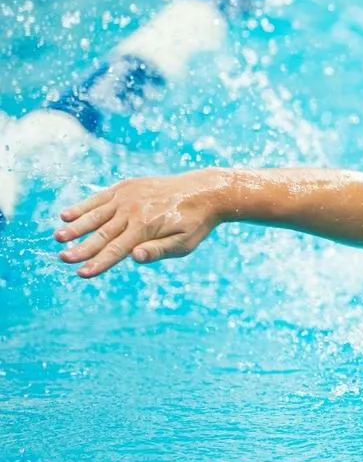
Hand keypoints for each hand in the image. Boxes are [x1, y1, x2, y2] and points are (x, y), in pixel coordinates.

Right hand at [54, 170, 233, 277]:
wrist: (205, 191)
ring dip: (76, 227)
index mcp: (146, 227)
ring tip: (58, 237)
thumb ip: (159, 250)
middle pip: (102, 234)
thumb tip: (135, 257)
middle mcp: (133, 211)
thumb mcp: (185, 242)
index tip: (82, 274)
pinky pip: (100, 198)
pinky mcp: (126, 187)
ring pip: (96, 215)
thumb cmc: (195, 222)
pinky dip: (83, 206)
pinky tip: (66, 215)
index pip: (117, 250)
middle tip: (62, 258)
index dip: (99, 263)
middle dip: (81, 248)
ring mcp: (128, 197)